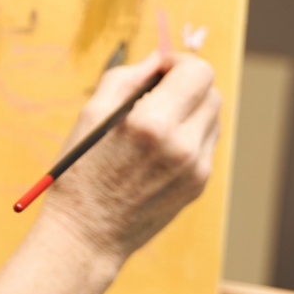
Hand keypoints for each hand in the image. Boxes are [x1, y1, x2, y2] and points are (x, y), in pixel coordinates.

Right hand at [39, 51, 219, 268]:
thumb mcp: (91, 115)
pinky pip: (206, 144)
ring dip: (191, 109)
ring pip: (213, 117)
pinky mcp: (199, 185)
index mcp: (151, 123)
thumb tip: (157, 59)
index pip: (197, 72)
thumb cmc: (80, 171)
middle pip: (211, 92)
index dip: (179, 62)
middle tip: (157, 92)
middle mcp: (182, 145)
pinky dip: (189, 135)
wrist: (88, 234)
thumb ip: (126, 77)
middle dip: (187, 84)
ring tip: (156, 122)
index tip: (160, 70)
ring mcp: (196, 169)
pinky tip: (160, 147)